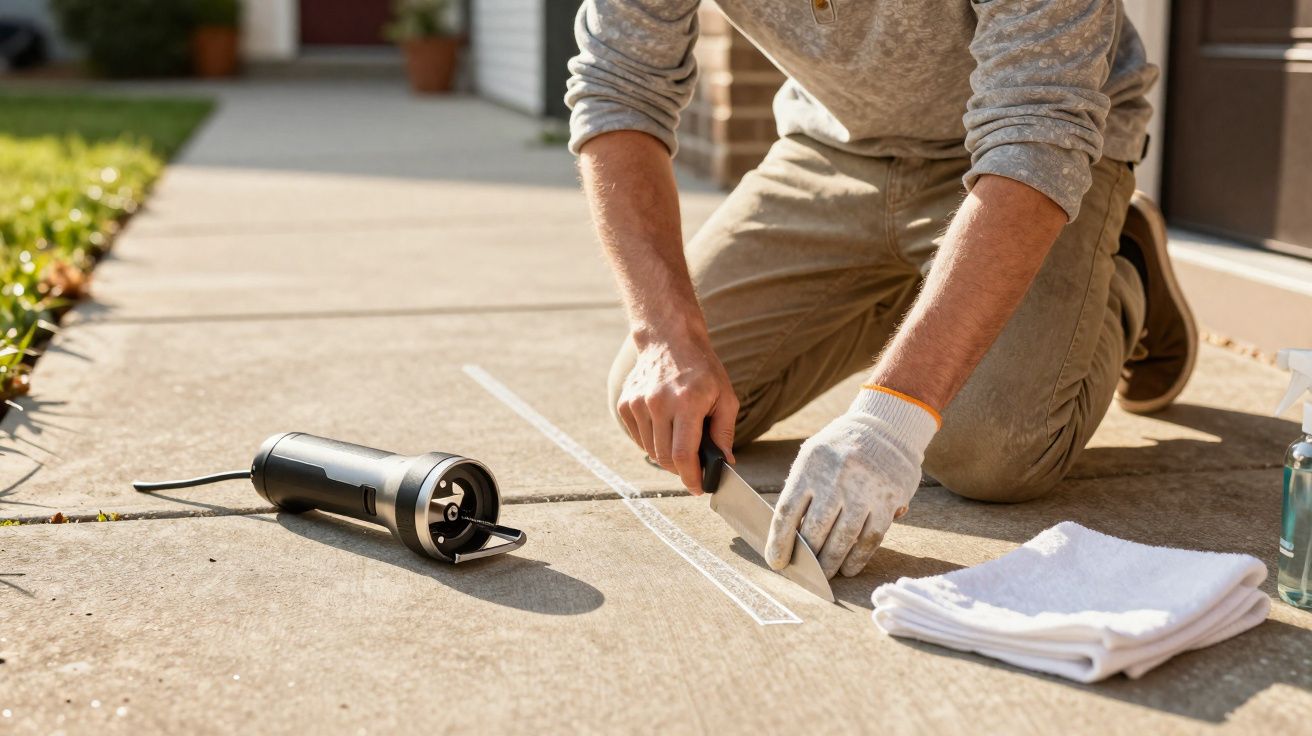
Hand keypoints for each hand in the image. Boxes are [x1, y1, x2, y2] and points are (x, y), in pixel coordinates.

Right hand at [617, 332, 737, 492]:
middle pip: (664, 457)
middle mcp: (658, 403)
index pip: (683, 454)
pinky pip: (639, 438)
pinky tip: (665, 428)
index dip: (691, 477)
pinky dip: (652, 442)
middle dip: (681, 470)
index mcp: (687, 402)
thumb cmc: (703, 369)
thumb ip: (725, 432)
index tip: (698, 488)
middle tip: (694, 467)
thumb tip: (724, 463)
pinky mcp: (626, 403)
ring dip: (666, 456)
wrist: (669, 339)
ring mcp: (638, 403)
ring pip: (650, 450)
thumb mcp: (725, 396)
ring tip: (680, 441)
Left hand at [765, 387, 938, 577]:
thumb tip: (787, 535)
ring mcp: (865, 490)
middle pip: (815, 530)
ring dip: (831, 562)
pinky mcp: (889, 500)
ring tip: (825, 574)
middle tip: (803, 570)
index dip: (779, 542)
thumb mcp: (812, 457)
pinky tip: (849, 567)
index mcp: (811, 466)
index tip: (776, 562)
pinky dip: (858, 558)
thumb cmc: (840, 449)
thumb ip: (800, 491)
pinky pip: (870, 538)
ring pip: (843, 539)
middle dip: (807, 557)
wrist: (886, 427)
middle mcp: (836, 478)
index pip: (787, 512)